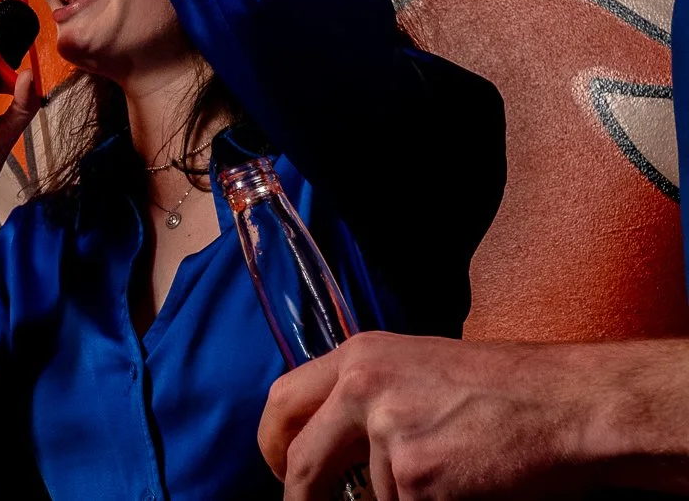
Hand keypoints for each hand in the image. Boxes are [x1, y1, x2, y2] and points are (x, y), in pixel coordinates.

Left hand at [260, 331, 673, 498]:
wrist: (569, 404)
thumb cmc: (508, 391)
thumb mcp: (418, 370)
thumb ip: (368, 398)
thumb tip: (331, 449)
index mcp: (359, 356)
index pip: (282, 401)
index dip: (273, 443)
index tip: (279, 467)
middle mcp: (361, 387)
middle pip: (299, 459)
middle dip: (299, 495)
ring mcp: (386, 432)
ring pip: (368, 495)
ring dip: (400, 498)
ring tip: (453, 474)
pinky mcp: (416, 476)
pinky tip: (467, 487)